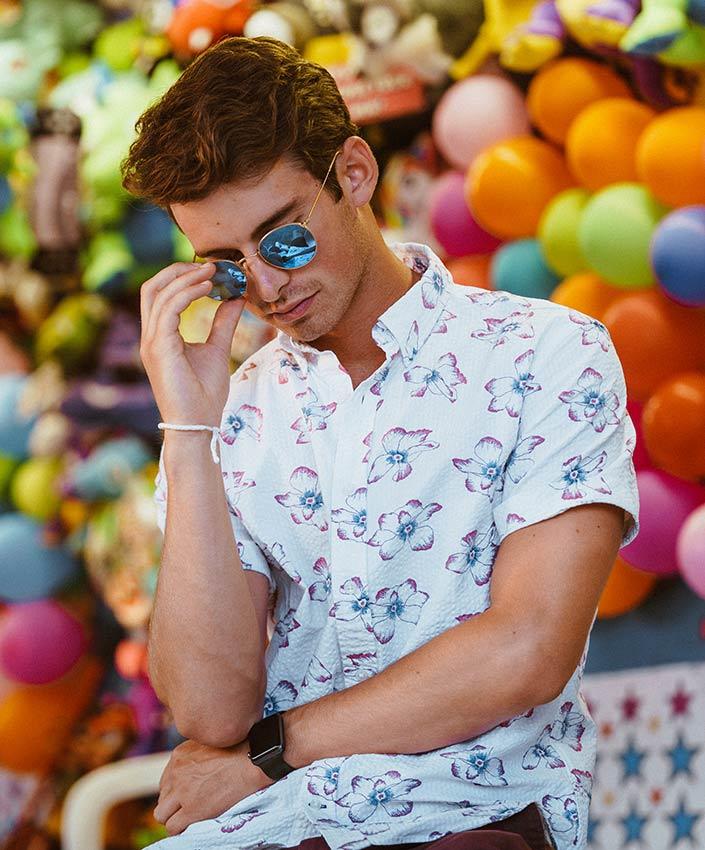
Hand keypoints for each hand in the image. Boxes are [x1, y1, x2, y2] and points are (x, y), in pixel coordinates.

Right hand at [140, 262, 246, 425]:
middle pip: (152, 287)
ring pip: (158, 293)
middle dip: (178, 270)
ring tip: (214, 272)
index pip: (161, 294)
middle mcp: (150, 337)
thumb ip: (223, 322)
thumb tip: (237, 297)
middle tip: (210, 265)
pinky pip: (168, 309)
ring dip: (187, 278)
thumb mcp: (217, 349)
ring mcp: (151, 342)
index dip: (182, 276)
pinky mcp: (158, 349)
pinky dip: (187, 293)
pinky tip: (209, 288)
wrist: (198, 425)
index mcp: (160, 337)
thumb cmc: (205, 394)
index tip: (213, 270)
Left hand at [153, 738, 272, 835]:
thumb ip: (196, 756)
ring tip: (188, 819)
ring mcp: (182, 792)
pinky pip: (173, 827)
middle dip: (173, 805)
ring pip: (162, 815)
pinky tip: (192, 826)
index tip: (186, 796)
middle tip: (188, 809)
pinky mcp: (192, 809)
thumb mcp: (210, 743)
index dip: (175, 791)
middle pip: (162, 797)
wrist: (253, 760)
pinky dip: (180, 829)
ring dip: (173, 818)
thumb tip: (197, 768)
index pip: (166, 781)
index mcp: (179, 756)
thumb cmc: (240, 749)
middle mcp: (176, 772)